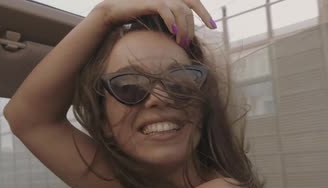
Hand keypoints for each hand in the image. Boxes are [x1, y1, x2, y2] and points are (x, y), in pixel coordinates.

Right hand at [92, 0, 215, 45]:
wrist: (114, 12)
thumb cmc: (136, 19)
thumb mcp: (157, 21)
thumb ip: (172, 23)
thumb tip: (184, 36)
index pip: (194, 2)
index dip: (205, 14)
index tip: (213, 27)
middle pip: (189, 8)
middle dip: (193, 27)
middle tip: (189, 44)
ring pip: (181, 10)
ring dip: (184, 28)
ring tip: (181, 43)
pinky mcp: (150, 1)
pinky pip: (166, 9)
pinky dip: (172, 21)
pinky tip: (173, 32)